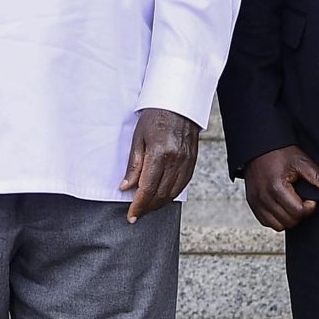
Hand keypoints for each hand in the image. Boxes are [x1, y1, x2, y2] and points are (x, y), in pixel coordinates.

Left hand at [120, 107, 201, 222]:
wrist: (178, 103)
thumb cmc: (155, 116)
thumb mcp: (138, 138)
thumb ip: (133, 165)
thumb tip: (126, 187)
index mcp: (160, 153)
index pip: (148, 188)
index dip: (139, 205)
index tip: (131, 216)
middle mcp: (176, 160)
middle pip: (161, 194)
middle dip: (147, 207)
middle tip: (136, 213)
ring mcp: (186, 161)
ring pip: (173, 193)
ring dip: (159, 203)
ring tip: (147, 207)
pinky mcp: (192, 161)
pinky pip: (182, 185)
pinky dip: (171, 194)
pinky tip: (162, 197)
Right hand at [242, 144, 318, 230]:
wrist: (259, 147)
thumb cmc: (280, 153)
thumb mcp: (301, 161)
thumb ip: (317, 175)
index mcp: (276, 187)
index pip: (298, 211)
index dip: (309, 208)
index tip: (311, 200)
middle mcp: (263, 197)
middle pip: (289, 221)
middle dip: (300, 214)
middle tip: (303, 202)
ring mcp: (256, 202)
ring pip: (278, 225)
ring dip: (288, 219)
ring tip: (293, 205)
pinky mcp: (252, 203)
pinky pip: (266, 222)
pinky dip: (276, 219)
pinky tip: (282, 207)